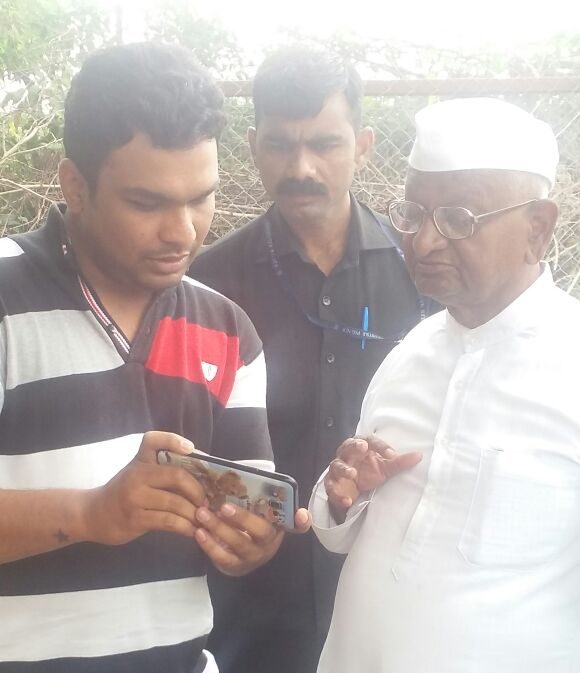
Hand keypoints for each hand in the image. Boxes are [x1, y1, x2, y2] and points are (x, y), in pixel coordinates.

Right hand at [83, 431, 205, 544]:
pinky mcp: (136, 519)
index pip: (154, 440)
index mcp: (140, 460)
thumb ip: (163, 472)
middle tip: (206, 500)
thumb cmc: (124, 492)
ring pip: (175, 502)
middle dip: (198, 490)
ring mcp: (135, 497)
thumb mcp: (139, 474)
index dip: (173, 440)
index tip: (191, 448)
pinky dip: (185, 527)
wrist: (93, 514)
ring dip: (194, 512)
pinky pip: (169, 521)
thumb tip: (202, 477)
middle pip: (176, 475)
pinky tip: (193, 530)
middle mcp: (137, 475)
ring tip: (203, 517)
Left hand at [194, 505, 310, 575]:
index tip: (301, 514)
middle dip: (243, 518)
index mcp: (278, 525)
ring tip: (202, 514)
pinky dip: (209, 545)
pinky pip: (223, 558)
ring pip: (239, 543)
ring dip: (219, 528)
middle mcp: (270, 543)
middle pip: (261, 531)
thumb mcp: (257, 512)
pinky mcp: (235, 567)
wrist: (237, 555)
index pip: (298, 525)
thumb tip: (258, 482)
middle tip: (223, 506)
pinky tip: (199, 532)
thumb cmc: (248, 526)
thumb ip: (259, 499)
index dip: (302, 521)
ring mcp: (253, 557)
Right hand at [325, 435, 421, 520]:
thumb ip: (399, 462)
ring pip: (336, 466)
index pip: (370, 440)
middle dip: (354, 446)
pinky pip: (332, 488)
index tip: (392, 454)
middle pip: (348, 446)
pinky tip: (347, 500)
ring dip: (344, 469)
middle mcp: (347, 455)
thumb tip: (420, 455)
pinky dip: (338, 495)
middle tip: (362, 447)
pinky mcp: (333, 485)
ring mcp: (338, 470)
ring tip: (352, 474)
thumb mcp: (385, 467)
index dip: (380, 446)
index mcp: (361, 446)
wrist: (353, 489)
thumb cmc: (369, 471)